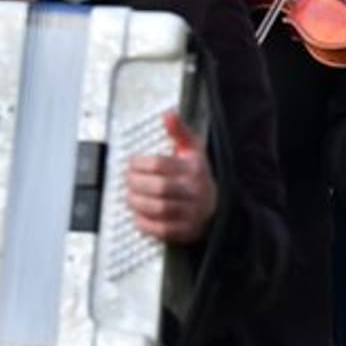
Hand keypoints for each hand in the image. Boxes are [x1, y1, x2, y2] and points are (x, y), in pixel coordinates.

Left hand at [126, 112, 216, 243]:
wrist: (217, 208)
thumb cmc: (196, 176)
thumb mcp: (192, 151)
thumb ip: (178, 132)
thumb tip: (168, 114)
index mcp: (195, 169)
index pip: (160, 164)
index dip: (139, 164)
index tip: (132, 164)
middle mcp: (196, 191)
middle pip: (159, 187)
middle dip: (136, 183)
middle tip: (128, 181)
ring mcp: (192, 213)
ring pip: (159, 208)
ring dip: (137, 202)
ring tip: (130, 196)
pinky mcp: (186, 231)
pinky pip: (161, 229)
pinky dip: (144, 222)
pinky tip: (138, 213)